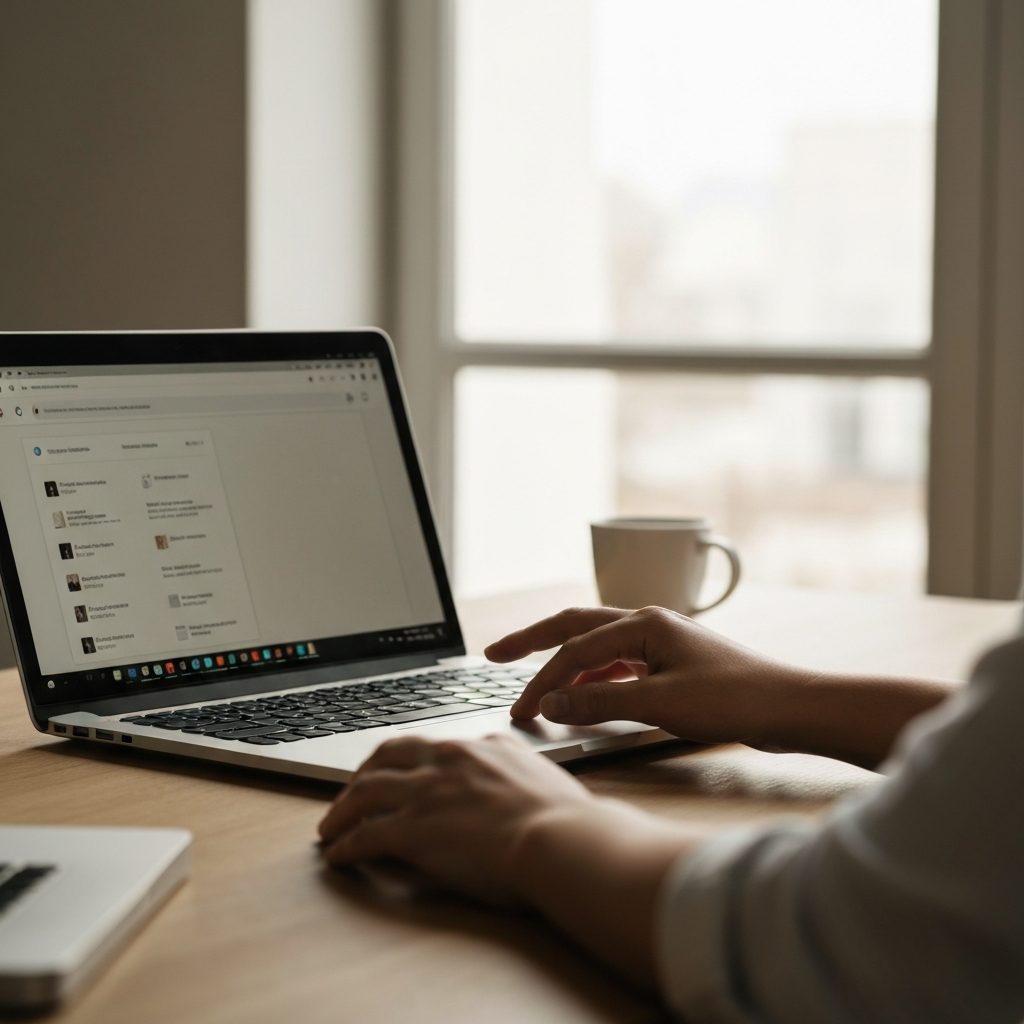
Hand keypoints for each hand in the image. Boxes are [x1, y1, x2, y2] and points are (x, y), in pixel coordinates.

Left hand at [318, 732, 594, 904]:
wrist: (560, 839)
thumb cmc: (565, 820)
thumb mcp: (542, 776)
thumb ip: (519, 771)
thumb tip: (520, 780)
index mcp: (480, 746)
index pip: (431, 746)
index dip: (408, 760)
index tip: (400, 773)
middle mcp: (447, 760)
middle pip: (388, 755)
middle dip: (364, 772)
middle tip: (352, 791)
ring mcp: (427, 792)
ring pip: (365, 791)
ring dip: (341, 809)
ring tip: (330, 827)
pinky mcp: (412, 829)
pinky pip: (364, 835)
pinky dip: (344, 845)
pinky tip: (337, 856)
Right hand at [491, 606, 799, 746]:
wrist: (790, 707)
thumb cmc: (734, 699)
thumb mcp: (659, 704)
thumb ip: (600, 703)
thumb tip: (550, 704)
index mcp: (644, 624)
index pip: (575, 650)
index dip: (542, 681)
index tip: (520, 709)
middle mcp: (648, 624)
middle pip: (576, 627)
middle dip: (534, 641)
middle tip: (494, 654)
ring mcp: (660, 643)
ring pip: (597, 648)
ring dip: (565, 667)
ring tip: (538, 688)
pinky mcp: (671, 664)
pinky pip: (618, 666)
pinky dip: (594, 681)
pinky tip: (585, 699)